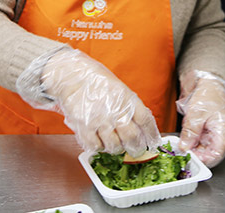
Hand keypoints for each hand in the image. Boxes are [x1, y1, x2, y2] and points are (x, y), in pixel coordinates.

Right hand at [38, 49, 160, 155]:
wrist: (71, 75)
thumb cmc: (96, 80)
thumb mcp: (119, 89)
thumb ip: (129, 107)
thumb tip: (141, 127)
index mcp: (127, 99)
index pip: (146, 121)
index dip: (152, 135)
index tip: (153, 143)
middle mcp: (115, 111)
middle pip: (132, 138)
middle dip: (136, 148)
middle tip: (135, 149)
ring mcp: (100, 120)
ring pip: (115, 146)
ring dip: (117, 148)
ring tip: (115, 143)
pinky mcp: (84, 127)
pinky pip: (96, 146)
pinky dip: (100, 147)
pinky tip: (100, 140)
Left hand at [176, 71, 224, 167]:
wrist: (207, 83)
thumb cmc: (208, 94)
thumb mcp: (197, 112)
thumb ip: (191, 131)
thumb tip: (184, 147)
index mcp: (224, 131)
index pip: (217, 154)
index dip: (204, 160)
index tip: (190, 158)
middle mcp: (219, 136)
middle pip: (209, 155)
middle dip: (195, 156)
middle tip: (181, 153)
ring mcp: (211, 136)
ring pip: (201, 151)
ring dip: (190, 150)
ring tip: (179, 147)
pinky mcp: (203, 134)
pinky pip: (196, 144)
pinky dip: (188, 144)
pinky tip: (181, 142)